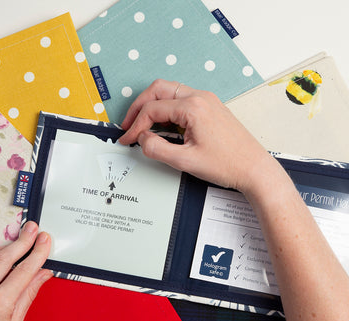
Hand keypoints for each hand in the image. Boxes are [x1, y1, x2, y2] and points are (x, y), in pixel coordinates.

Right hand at [120, 79, 275, 193]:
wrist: (253, 168)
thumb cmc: (228, 164)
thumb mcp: (185, 161)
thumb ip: (157, 148)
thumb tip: (142, 139)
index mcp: (193, 107)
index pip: (152, 110)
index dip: (135, 125)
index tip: (127, 139)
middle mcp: (200, 97)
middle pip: (158, 90)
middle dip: (139, 107)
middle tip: (128, 125)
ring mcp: (207, 100)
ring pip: (169, 92)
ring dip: (153, 107)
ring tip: (143, 126)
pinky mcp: (210, 107)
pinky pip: (181, 100)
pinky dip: (167, 110)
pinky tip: (163, 126)